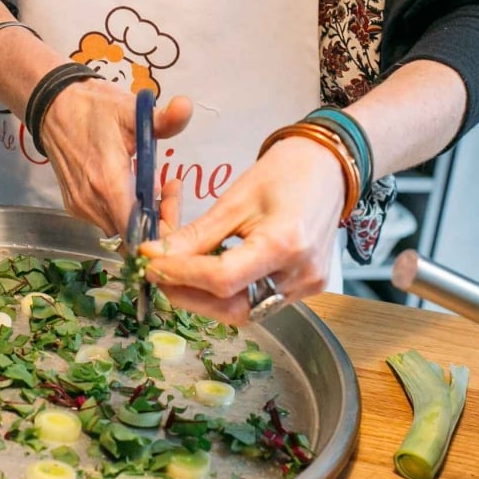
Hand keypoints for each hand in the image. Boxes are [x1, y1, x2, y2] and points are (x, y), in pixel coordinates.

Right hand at [39, 80, 192, 234]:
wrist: (52, 107)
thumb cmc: (93, 107)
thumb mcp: (131, 109)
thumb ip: (162, 118)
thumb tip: (187, 105)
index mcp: (109, 182)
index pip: (139, 231)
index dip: (163, 225)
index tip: (173, 196)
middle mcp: (92, 202)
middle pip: (134, 233)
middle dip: (157, 216)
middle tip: (168, 185)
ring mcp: (81, 207)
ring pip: (121, 228)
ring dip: (140, 213)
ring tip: (148, 180)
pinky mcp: (75, 207)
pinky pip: (106, 219)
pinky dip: (122, 209)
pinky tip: (127, 184)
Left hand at [141, 137, 345, 322]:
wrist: (330, 167)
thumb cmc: (286, 171)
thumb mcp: (235, 199)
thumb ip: (195, 235)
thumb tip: (154, 255)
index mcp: (284, 243)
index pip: (221, 279)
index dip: (179, 275)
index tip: (149, 263)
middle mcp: (300, 274)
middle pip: (232, 308)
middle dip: (188, 295)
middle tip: (158, 273)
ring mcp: (307, 286)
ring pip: (244, 312)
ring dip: (205, 298)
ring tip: (180, 273)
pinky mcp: (308, 289)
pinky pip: (259, 302)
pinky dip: (229, 293)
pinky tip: (210, 273)